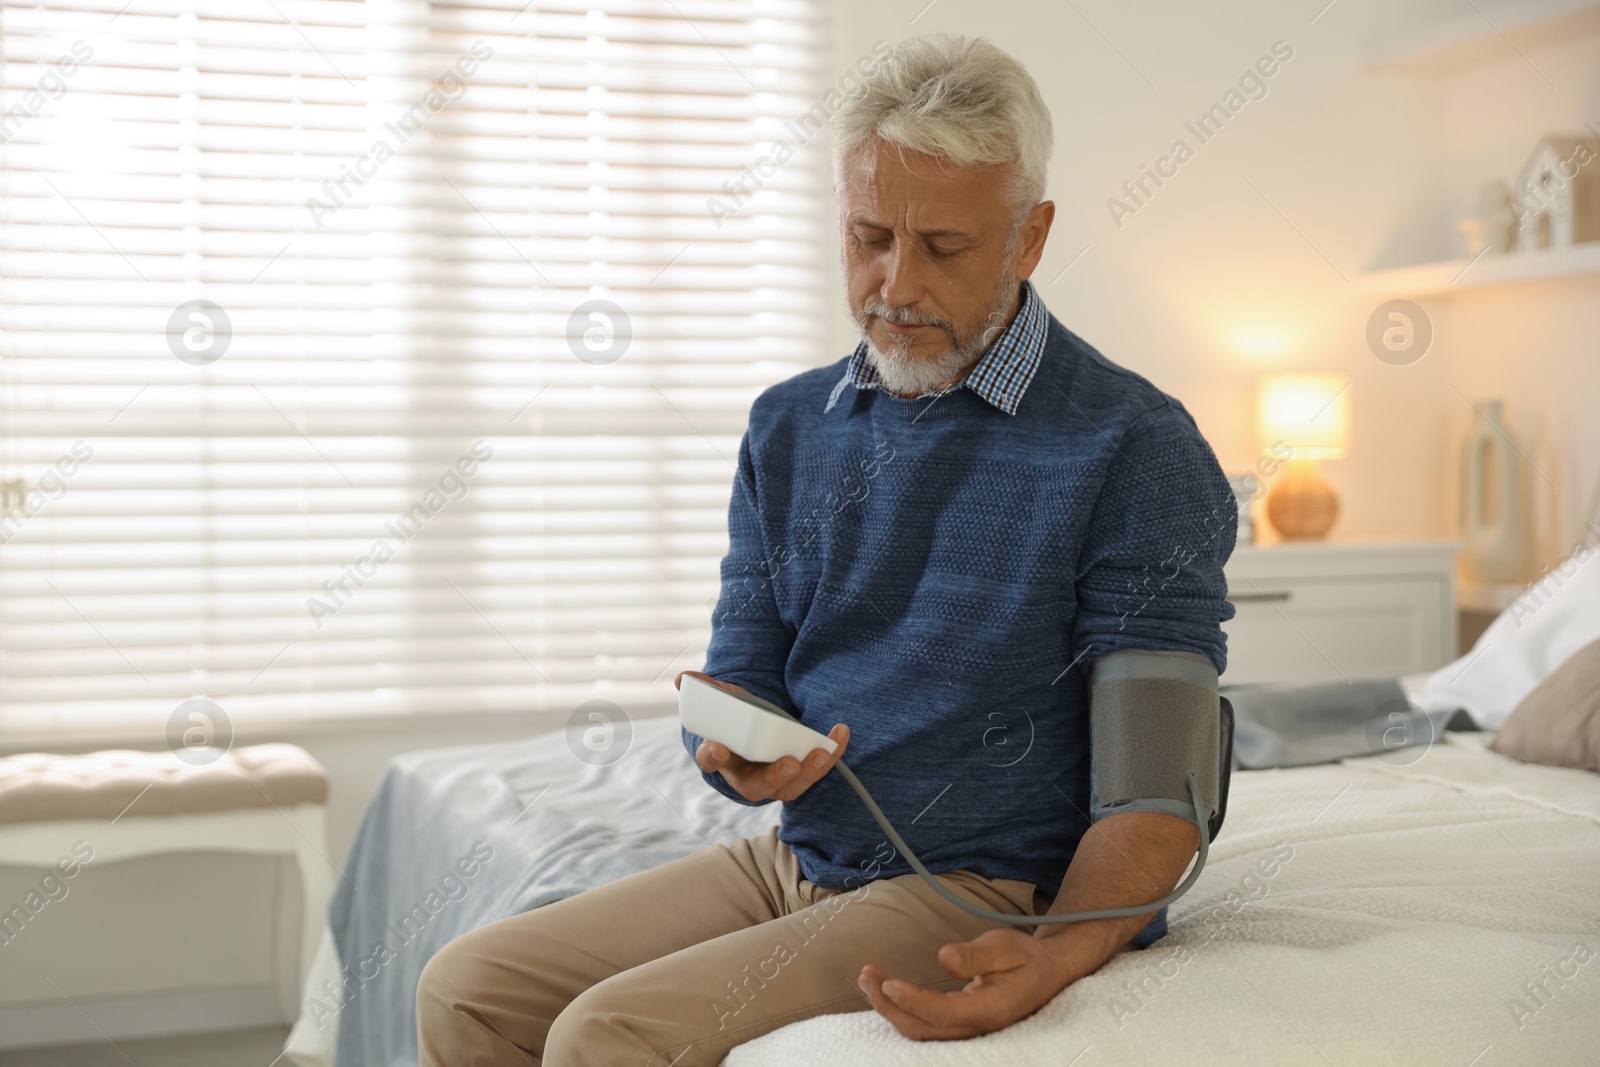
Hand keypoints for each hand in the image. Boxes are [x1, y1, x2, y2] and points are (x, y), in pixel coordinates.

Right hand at [674, 670, 848, 802]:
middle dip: (775, 776)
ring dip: (810, 772)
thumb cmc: (737, 722)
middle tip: (788, 763)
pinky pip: (817, 770)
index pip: (711, 760)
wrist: (759, 737)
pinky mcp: (801, 774)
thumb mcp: (721, 703)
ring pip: (792, 786)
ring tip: (822, 753)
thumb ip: (705, 690)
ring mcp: (777, 779)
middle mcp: (748, 776)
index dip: (714, 756)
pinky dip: (832, 754)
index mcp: (721, 757)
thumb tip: (683, 678)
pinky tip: (842, 733)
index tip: (720, 748)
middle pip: (759, 785)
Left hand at [857, 928, 1068, 1040]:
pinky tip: (885, 990)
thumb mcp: (1005, 946)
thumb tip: (943, 958)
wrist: (1045, 974)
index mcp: (991, 1009)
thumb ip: (975, 955)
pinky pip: (924, 1026)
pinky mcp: (958, 1026)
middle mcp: (976, 1028)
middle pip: (923, 1030)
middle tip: (867, 975)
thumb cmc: (1025, 958)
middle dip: (889, 1005)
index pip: (945, 1014)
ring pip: (920, 1031)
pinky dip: (900, 1009)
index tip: (890, 983)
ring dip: (889, 1008)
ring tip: (868, 978)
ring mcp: (967, 1031)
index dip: (915, 1002)